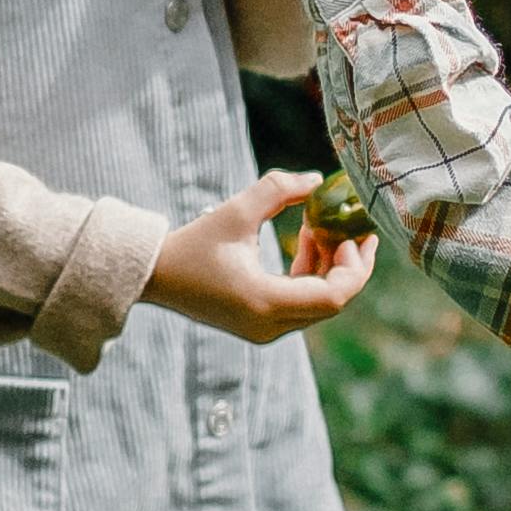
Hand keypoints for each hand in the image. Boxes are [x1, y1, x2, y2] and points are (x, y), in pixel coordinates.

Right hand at [146, 170, 378, 343]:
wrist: (155, 276)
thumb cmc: (192, 244)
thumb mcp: (236, 211)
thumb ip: (279, 189)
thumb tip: (317, 181)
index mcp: (266, 302)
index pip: (334, 297)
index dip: (354, 268)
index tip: (354, 235)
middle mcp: (269, 325)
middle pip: (332, 301)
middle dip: (347, 264)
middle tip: (352, 229)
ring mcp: (265, 329)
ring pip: (319, 303)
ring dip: (328, 266)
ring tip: (319, 226)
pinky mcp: (260, 324)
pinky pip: (301, 302)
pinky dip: (310, 274)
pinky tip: (305, 241)